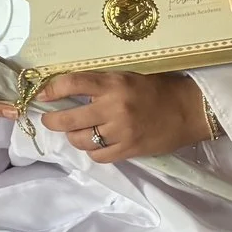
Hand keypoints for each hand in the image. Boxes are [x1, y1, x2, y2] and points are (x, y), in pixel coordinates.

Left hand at [32, 70, 208, 163]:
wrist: (190, 109)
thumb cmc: (158, 88)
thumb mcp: (127, 75)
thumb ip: (101, 83)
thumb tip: (66, 89)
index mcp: (113, 84)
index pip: (71, 83)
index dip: (50, 90)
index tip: (40, 95)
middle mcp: (114, 107)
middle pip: (68, 119)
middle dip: (52, 120)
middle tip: (50, 119)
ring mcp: (122, 131)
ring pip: (81, 140)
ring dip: (73, 137)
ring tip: (76, 131)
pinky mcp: (130, 150)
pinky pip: (99, 155)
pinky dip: (93, 151)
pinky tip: (96, 144)